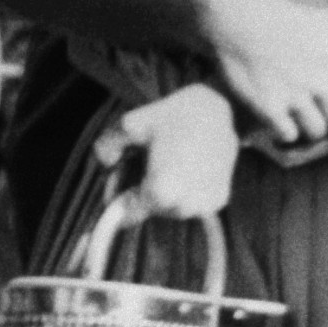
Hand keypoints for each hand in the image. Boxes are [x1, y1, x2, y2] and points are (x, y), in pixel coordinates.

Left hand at [95, 84, 239, 223]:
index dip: (121, 202)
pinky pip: (194, 204)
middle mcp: (186, 204)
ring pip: (174, 210)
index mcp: (161, 191)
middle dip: (145, 194)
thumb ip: (106, 146)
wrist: (221, 110)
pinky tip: (189, 168)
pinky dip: (187, 191)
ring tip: (169, 165)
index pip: (130, 216)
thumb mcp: (130, 124)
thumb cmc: (174, 115)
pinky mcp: (221, 198)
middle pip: (153, 211)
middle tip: (145, 167)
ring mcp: (206, 203)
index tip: (122, 185)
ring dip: (167, 195)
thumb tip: (106, 163)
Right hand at [193, 0, 327, 145]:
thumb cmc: (276, 16)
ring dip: (314, 132)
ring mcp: (292, 92)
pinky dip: (287, 134)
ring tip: (306, 123)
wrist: (227, 18)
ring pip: (317, 132)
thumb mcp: (314, 15)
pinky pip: (288, 135)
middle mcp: (319, 74)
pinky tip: (282, 124)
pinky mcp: (266, 105)